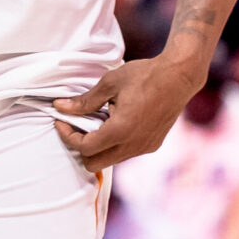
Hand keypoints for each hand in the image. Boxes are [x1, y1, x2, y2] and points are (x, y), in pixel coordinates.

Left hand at [52, 56, 200, 173]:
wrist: (179, 76)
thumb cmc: (144, 75)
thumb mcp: (109, 84)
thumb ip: (84, 101)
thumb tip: (59, 107)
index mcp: (120, 130)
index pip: (84, 148)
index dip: (68, 136)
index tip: (60, 121)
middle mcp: (133, 145)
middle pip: (94, 163)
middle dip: (81, 147)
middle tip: (76, 126)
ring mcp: (145, 147)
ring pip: (111, 159)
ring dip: (99, 147)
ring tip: (96, 122)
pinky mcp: (153, 145)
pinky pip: (126, 153)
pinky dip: (115, 144)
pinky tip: (115, 123)